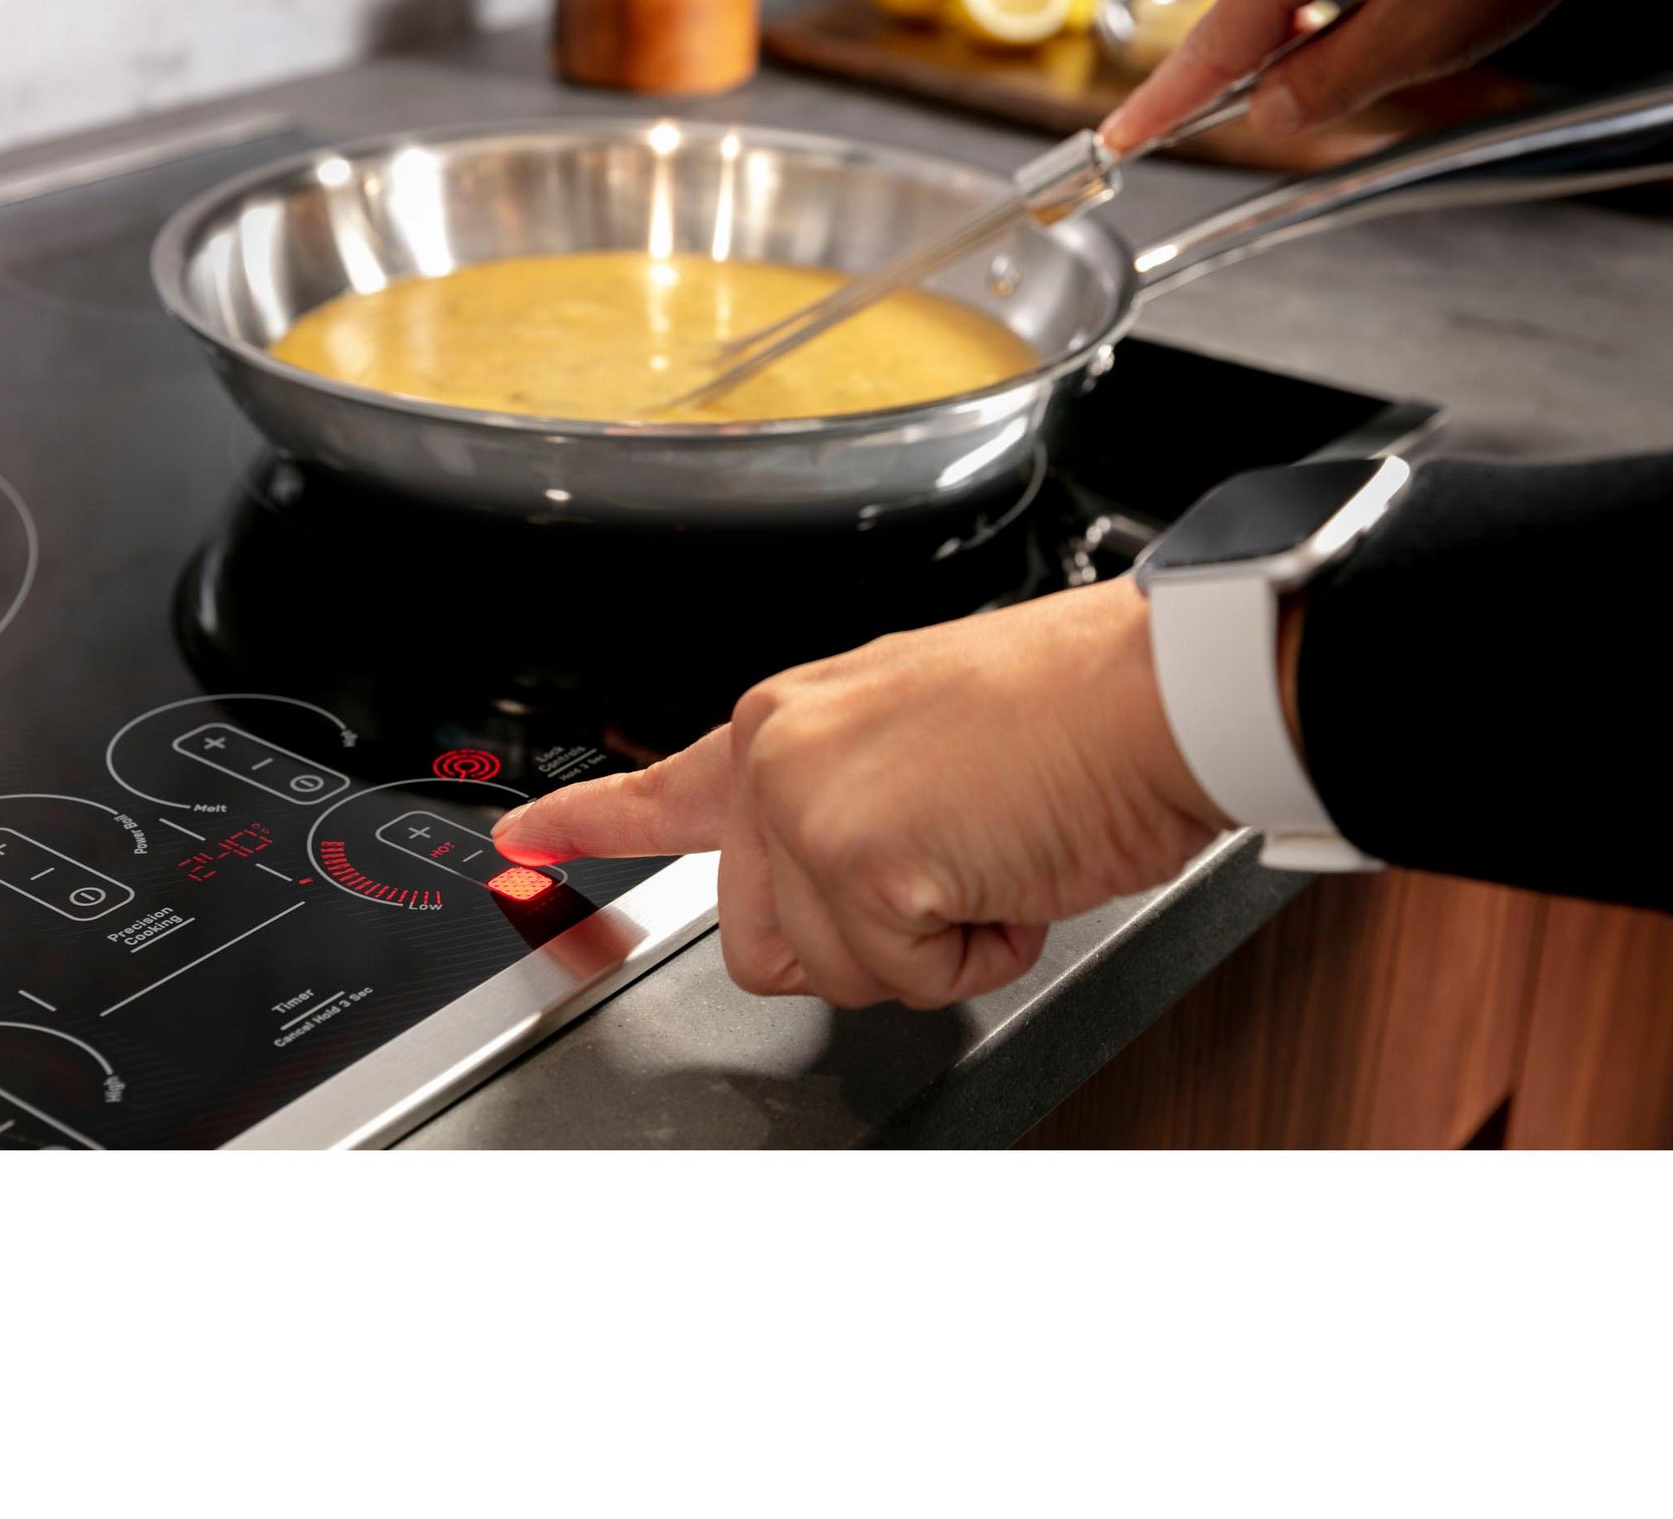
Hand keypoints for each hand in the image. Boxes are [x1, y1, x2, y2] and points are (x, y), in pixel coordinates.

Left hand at [493, 578, 1227, 1009]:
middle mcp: (778, 754)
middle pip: (760, 939)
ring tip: (988, 851)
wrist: (1151, 690)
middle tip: (946, 867)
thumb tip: (836, 878)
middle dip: (861, 940)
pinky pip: (908, 981)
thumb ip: (844, 796)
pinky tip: (1007, 870)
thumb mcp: (920, 735)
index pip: (667, 787)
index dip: (593, 825)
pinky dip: (978, 953)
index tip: (522, 842)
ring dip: (926, 946)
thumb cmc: (1070, 709)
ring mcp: (807, 807)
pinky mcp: (857, 864)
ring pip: (830, 971)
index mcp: (791, 718)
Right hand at [1099, 0, 1672, 150]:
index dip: (1163, 104)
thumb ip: (1334, 79)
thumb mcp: (1430, 25)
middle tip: (1315, 103)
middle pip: (1264, 9)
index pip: (1211, 44)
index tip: (1116, 141)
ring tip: (1432, 24)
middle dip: (1282, 66)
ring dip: (1352, 23)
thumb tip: (1274, 112)